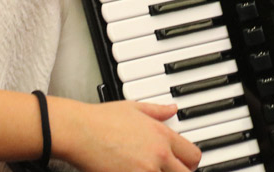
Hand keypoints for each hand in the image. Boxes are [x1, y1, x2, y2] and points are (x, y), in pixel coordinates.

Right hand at [52, 99, 201, 171]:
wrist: (80, 131)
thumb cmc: (101, 119)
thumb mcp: (134, 107)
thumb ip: (157, 111)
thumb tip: (173, 109)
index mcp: (162, 135)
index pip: (193, 155)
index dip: (191, 162)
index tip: (185, 164)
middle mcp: (158, 155)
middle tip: (170, 170)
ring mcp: (145, 171)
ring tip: (149, 170)